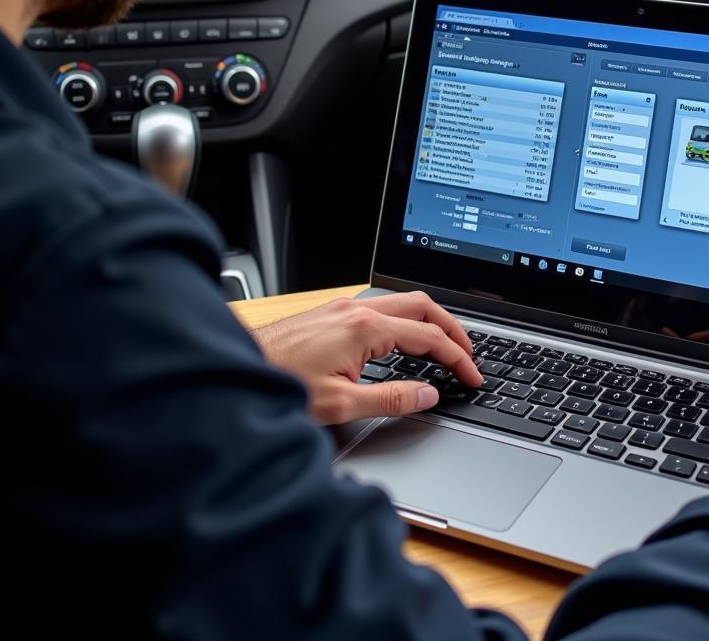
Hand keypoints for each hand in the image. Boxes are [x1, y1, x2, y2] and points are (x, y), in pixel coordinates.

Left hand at [250, 291, 482, 424]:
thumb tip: (428, 395)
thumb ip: (392, 398)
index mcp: (365, 328)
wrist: (236, 371)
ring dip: (429, 323)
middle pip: (423, 306)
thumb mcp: (341, 404)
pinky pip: (382, 309)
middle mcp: (356, 310)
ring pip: (402, 303)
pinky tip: (404, 343)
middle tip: (469, 355)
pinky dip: (405, 322)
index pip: (428, 337)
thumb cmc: (279, 385)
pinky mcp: (332, 313)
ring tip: (443, 348)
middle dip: (453, 329)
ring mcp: (343, 308)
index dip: (458, 358)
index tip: (472, 376)